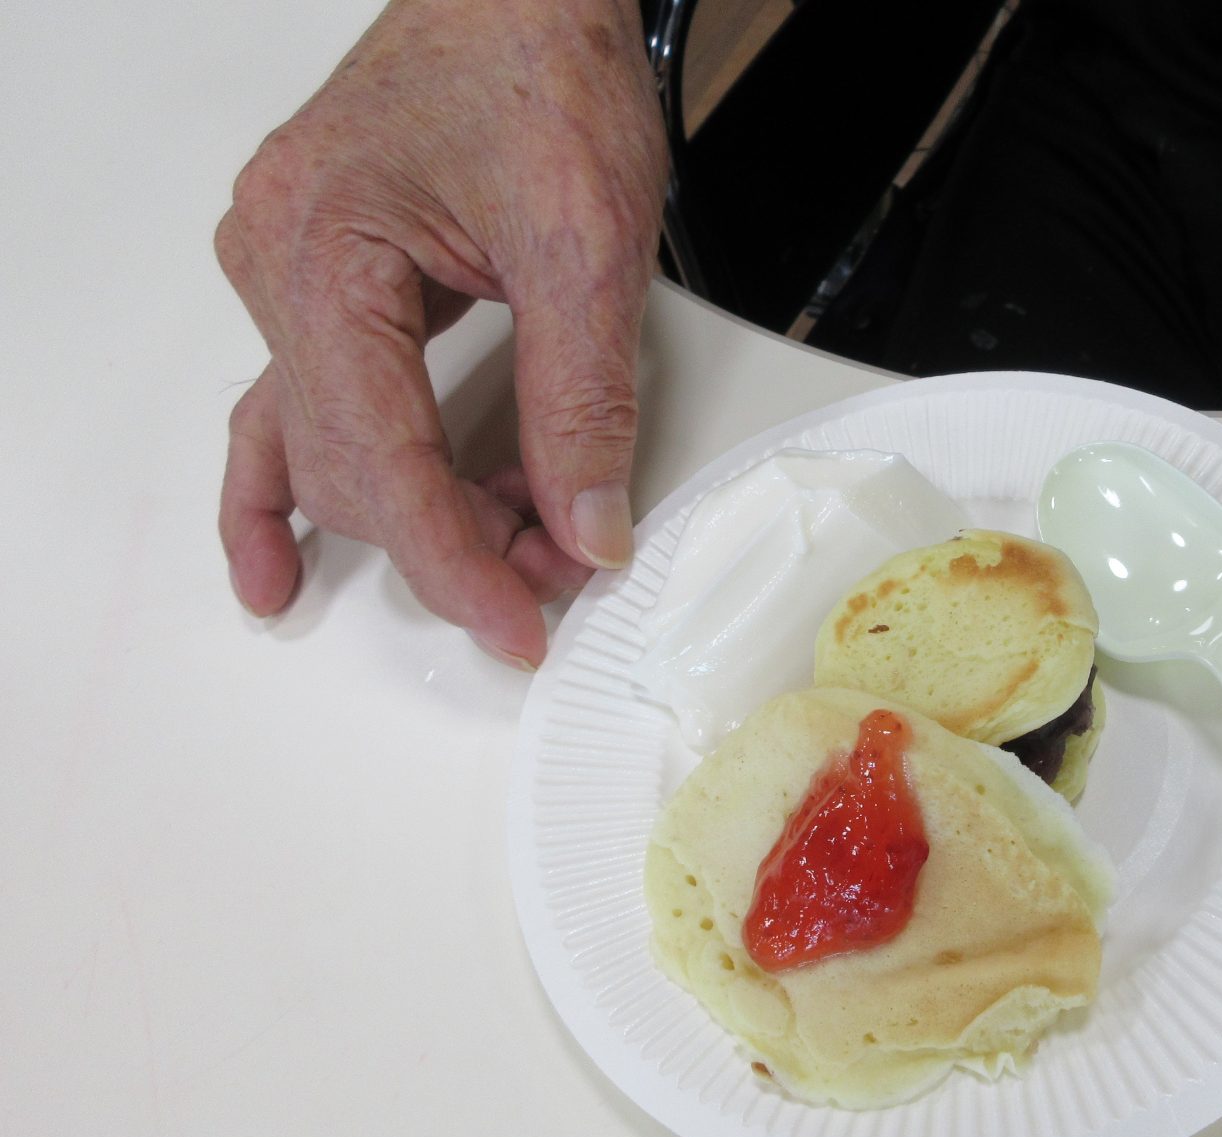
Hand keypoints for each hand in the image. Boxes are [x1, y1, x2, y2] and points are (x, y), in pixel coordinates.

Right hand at [215, 0, 664, 666]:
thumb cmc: (539, 67)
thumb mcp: (586, 247)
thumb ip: (583, 402)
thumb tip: (586, 527)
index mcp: (322, 251)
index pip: (380, 460)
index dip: (455, 562)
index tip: (519, 625)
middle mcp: (278, 264)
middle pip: (352, 466)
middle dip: (456, 539)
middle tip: (557, 574)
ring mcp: (289, 272)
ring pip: (336, 446)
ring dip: (417, 516)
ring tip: (501, 563)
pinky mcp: (322, 280)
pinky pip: (295, 406)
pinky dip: (295, 486)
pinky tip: (277, 563)